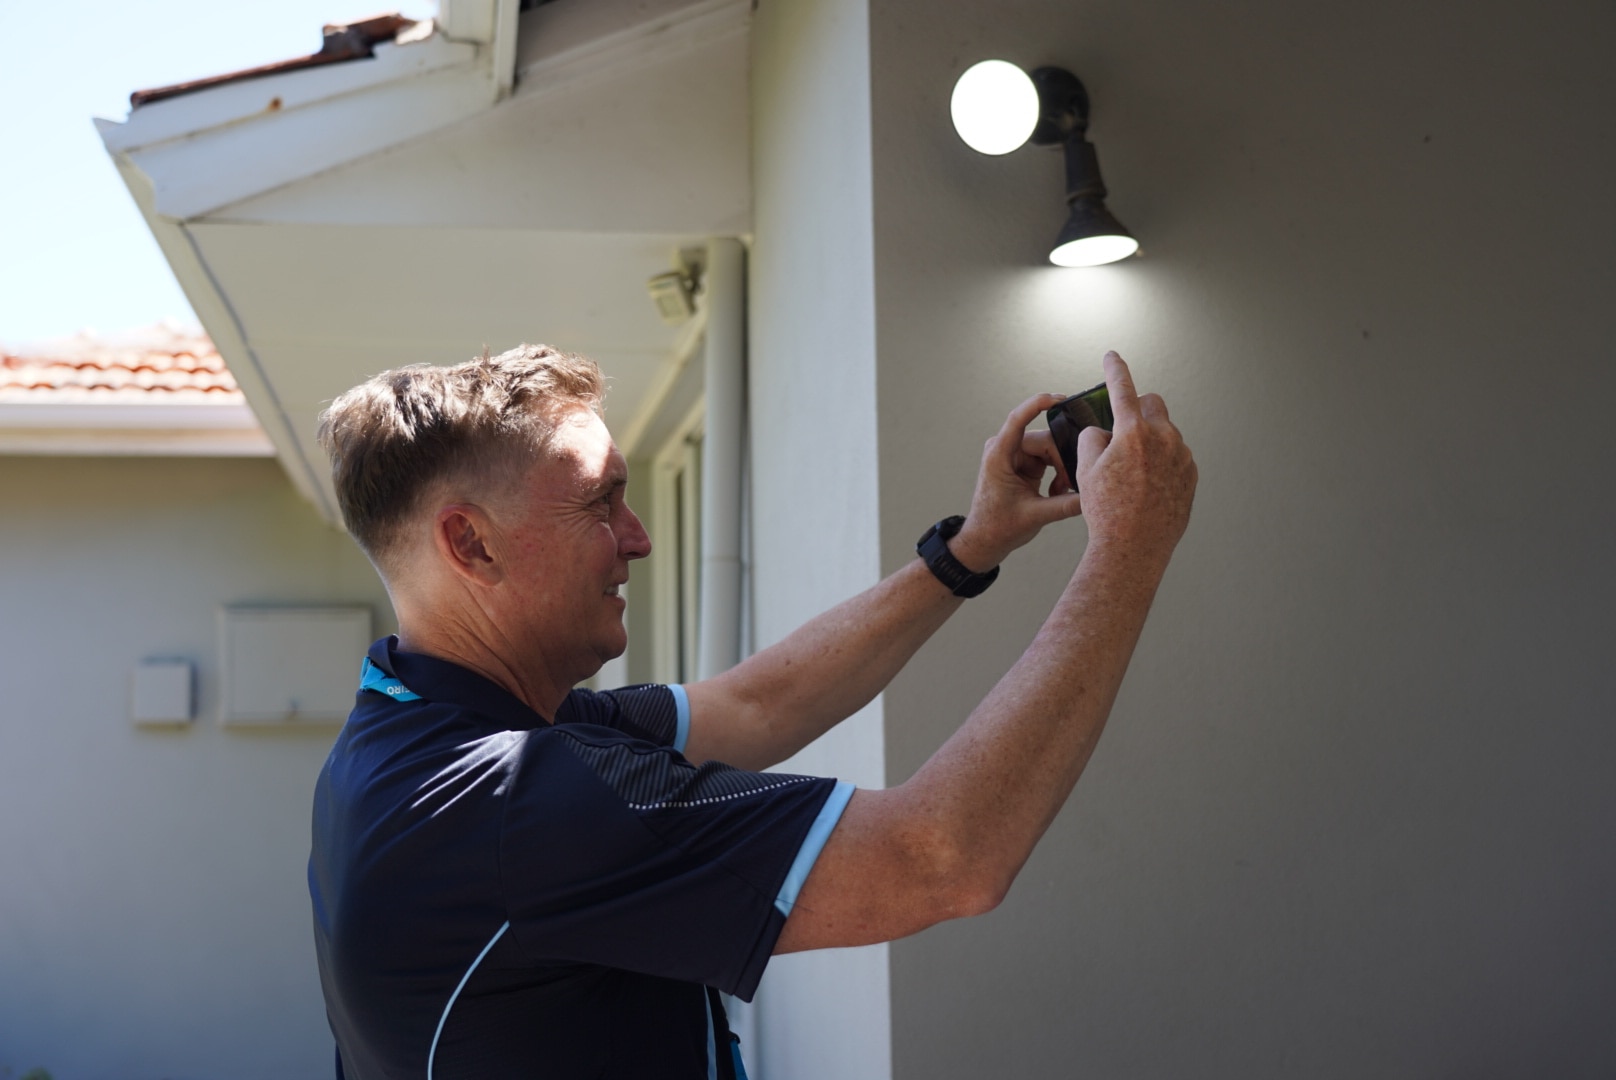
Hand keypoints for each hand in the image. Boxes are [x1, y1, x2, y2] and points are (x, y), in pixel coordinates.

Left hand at [950, 393, 1084, 571]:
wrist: (984, 540)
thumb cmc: (997, 527)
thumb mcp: (1035, 516)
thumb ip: (1066, 505)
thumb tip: (1092, 496)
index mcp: (999, 456)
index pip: (1018, 419)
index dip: (1038, 404)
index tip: (1060, 398)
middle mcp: (1005, 449)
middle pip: (1045, 440)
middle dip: (1062, 460)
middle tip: (1071, 485)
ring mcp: (1014, 455)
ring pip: (1050, 448)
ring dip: (1061, 468)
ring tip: (1063, 491)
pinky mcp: (1023, 462)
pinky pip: (1048, 458)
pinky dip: (1057, 473)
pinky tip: (1058, 491)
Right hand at [1073, 352, 1196, 564]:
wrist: (1133, 548)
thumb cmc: (1107, 511)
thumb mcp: (1086, 469)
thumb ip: (1093, 438)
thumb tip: (1105, 433)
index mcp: (1133, 433)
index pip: (1122, 389)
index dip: (1114, 370)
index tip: (1112, 357)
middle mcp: (1163, 439)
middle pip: (1153, 404)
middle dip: (1138, 410)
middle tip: (1122, 432)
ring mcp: (1182, 457)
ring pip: (1165, 433)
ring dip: (1149, 441)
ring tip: (1131, 475)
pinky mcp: (1191, 475)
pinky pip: (1175, 457)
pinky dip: (1161, 463)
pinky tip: (1146, 487)